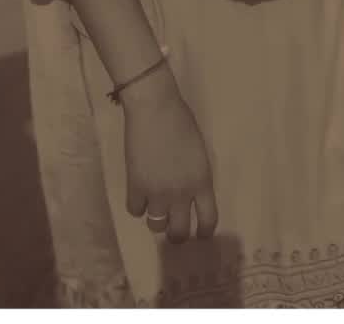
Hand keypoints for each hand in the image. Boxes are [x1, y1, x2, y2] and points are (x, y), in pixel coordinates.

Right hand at [123, 78, 217, 243]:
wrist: (155, 107)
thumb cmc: (181, 120)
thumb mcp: (199, 152)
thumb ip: (196, 175)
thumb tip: (190, 192)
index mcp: (202, 181)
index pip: (208, 220)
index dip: (203, 232)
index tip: (199, 233)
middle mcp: (181, 193)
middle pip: (179, 232)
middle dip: (177, 235)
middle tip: (174, 228)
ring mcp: (156, 192)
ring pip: (156, 226)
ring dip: (156, 220)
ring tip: (155, 209)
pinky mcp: (135, 186)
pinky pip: (134, 210)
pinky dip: (137, 205)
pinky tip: (139, 195)